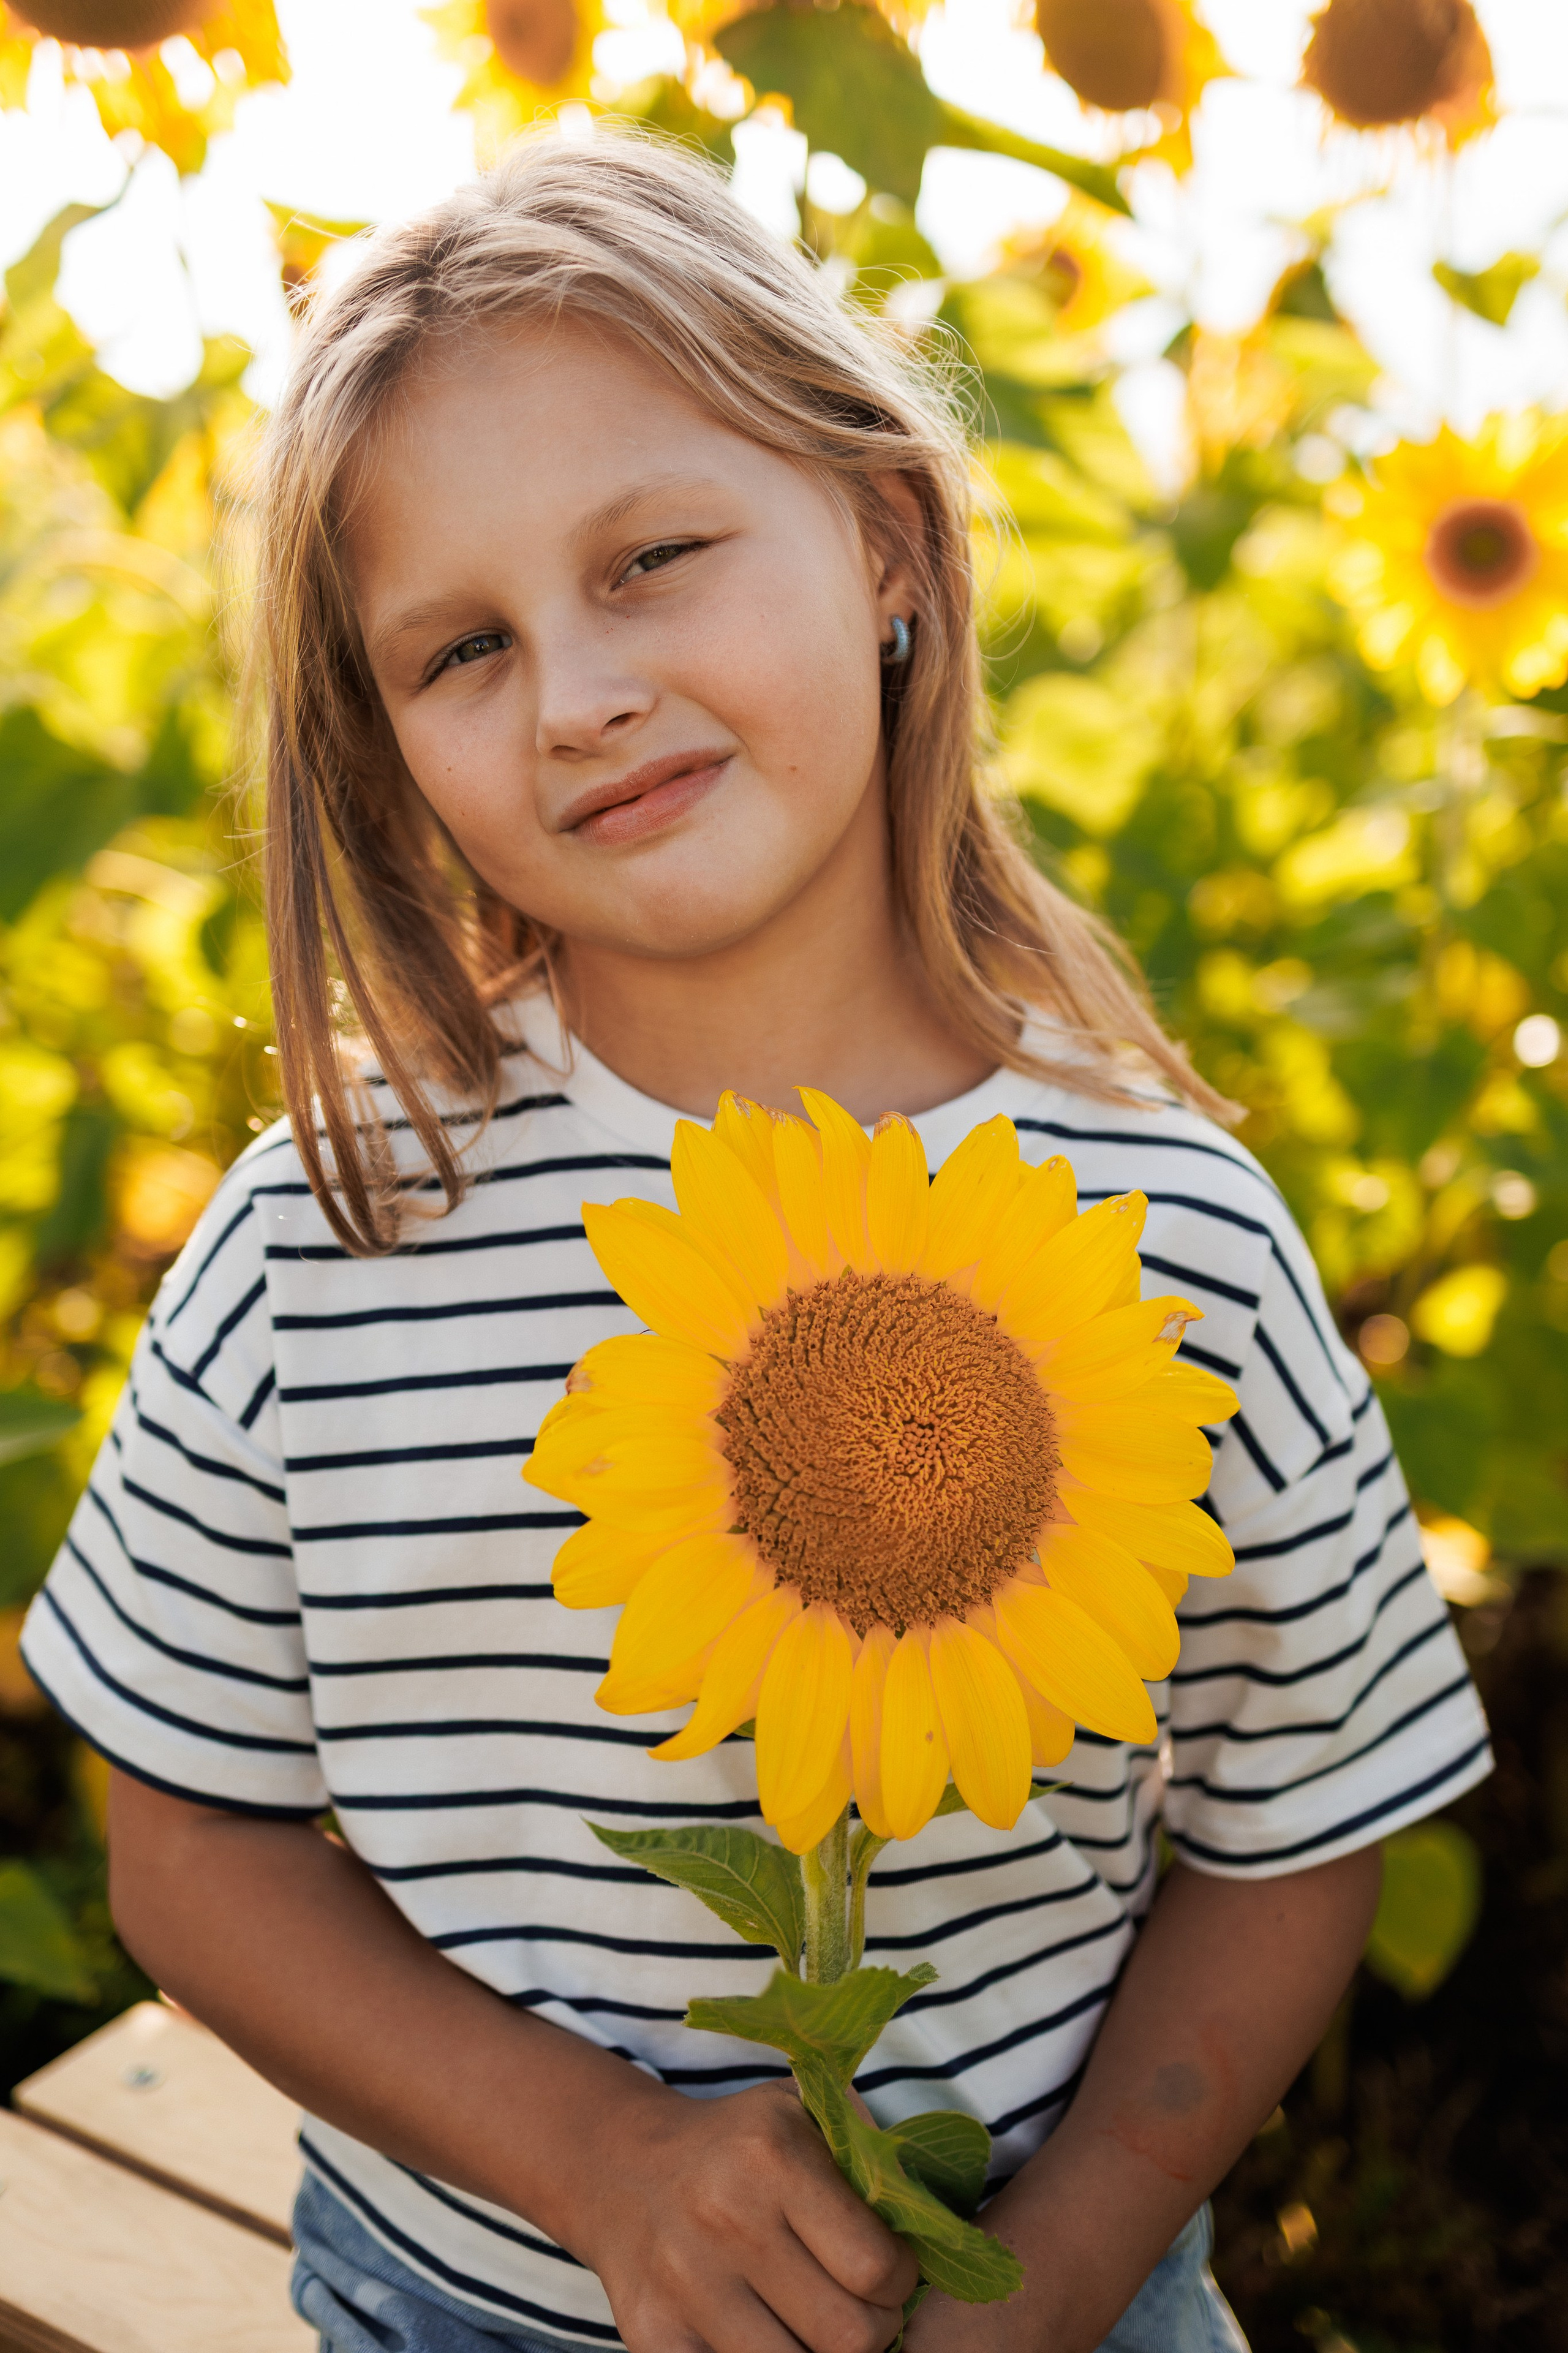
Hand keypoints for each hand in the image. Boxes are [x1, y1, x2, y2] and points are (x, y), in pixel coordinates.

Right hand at [572, 2079, 919, 2352]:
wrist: (624, 2171)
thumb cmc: (738, 2147)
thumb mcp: (803, 2114)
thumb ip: (868, 2153)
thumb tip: (935, 2225)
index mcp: (772, 2155)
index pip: (878, 2267)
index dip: (902, 2283)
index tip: (890, 2273)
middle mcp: (726, 2218)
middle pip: (848, 2336)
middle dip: (874, 2332)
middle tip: (864, 2311)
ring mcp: (685, 2284)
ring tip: (819, 2326)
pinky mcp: (653, 2337)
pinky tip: (775, 2338)